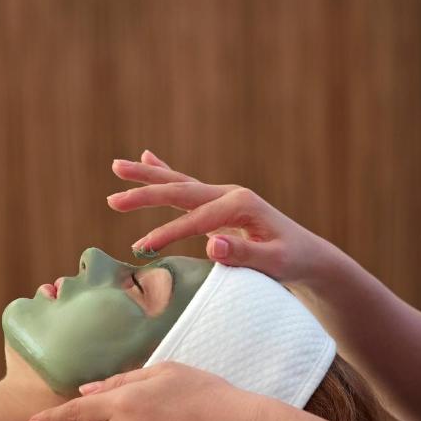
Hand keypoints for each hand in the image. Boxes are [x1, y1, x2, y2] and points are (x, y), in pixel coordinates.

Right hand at [107, 149, 330, 286]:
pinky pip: (184, 187)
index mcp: (241, 204)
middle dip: (145, 194)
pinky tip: (146, 157)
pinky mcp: (217, 205)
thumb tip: (210, 244)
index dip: (168, 233)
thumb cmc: (293, 261)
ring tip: (116, 167)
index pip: (195, 219)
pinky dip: (164, 172)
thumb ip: (244, 254)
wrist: (308, 256)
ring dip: (147, 177)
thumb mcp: (274, 263)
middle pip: (180, 189)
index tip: (143, 248)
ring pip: (177, 183)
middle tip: (113, 200)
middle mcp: (229, 194)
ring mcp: (222, 196)